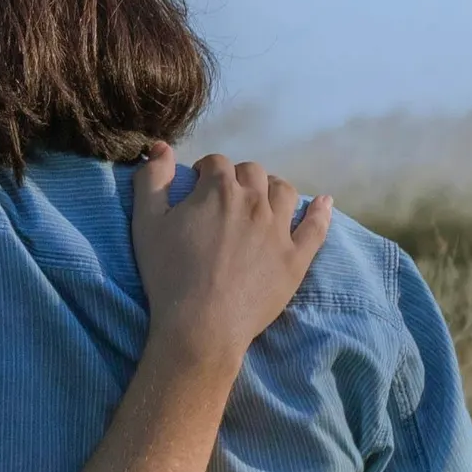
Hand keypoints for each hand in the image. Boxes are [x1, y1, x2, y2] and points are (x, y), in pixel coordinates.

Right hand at [130, 142, 331, 353]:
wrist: (202, 325)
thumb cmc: (169, 274)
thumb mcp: (147, 224)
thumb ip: (152, 180)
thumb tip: (160, 146)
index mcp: (219, 190)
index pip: (216, 163)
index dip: (204, 172)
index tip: (196, 187)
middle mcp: (254, 201)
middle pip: (252, 172)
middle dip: (237, 178)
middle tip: (224, 199)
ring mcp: (280, 229)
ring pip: (284, 192)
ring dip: (272, 189)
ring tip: (261, 202)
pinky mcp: (296, 257)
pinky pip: (316, 228)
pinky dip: (321, 212)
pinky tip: (324, 203)